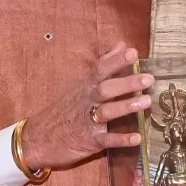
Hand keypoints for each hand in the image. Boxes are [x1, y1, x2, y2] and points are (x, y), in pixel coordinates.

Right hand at [17, 47, 154, 172]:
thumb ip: (104, 65)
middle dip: (126, 83)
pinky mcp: (88, 141)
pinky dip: (121, 139)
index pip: (100, 69)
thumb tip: (121, 44)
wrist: (37, 139)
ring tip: (146, 102)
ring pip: (107, 111)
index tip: (132, 52)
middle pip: (106, 89)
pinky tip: (137, 138)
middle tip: (148, 78)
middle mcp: (87, 101)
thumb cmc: (64, 110)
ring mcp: (87, 121)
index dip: (116, 61)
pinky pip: (106, 140)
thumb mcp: (81, 85)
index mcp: (85, 87)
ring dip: (126, 106)